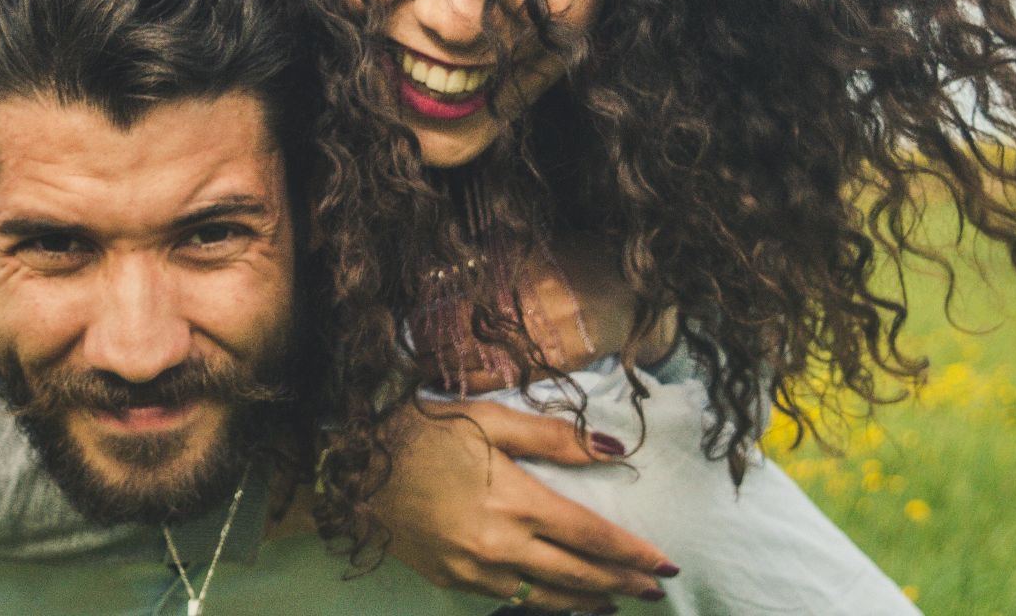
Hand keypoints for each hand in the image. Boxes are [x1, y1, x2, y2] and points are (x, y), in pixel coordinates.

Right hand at [374, 399, 678, 611]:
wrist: (351, 462)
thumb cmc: (423, 429)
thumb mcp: (490, 419)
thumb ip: (554, 438)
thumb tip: (612, 448)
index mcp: (515, 501)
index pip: (591, 536)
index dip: (632, 553)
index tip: (664, 562)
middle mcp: (499, 545)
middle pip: (576, 575)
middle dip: (620, 584)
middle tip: (654, 589)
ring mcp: (472, 570)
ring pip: (544, 597)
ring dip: (586, 601)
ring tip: (615, 602)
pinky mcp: (449, 579)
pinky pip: (508, 600)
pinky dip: (541, 604)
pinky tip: (557, 601)